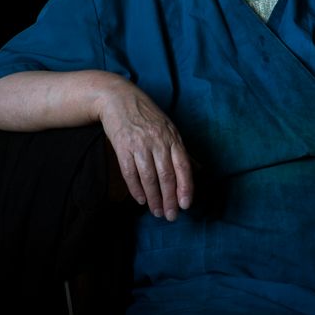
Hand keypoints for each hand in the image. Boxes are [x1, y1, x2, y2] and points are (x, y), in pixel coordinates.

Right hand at [97, 79, 193, 221]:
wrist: (118, 98)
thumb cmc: (146, 114)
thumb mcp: (168, 127)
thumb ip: (178, 149)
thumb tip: (196, 170)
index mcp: (172, 136)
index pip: (183, 166)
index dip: (186, 187)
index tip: (186, 205)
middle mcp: (158, 140)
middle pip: (166, 176)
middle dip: (170, 199)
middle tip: (171, 216)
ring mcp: (139, 144)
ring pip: (149, 177)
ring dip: (153, 198)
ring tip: (157, 212)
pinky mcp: (122, 147)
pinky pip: (130, 173)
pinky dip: (136, 189)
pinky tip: (140, 200)